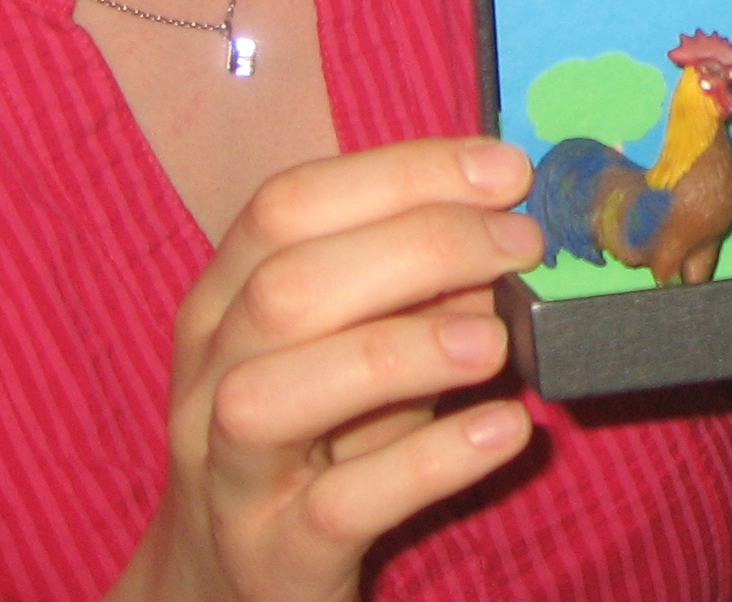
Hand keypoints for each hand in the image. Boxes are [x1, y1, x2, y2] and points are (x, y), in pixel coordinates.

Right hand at [108, 139, 544, 601]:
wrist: (227, 587)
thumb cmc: (310, 442)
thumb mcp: (348, 350)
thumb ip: (408, 290)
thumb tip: (502, 226)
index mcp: (221, 303)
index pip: (287, 205)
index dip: (400, 174)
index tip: (504, 170)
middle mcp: (210, 379)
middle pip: (285, 287)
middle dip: (418, 246)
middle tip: (521, 244)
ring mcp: (229, 475)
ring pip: (276, 396)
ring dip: (398, 351)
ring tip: (495, 340)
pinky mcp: (272, 557)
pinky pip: (338, 507)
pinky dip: (429, 462)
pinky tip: (503, 430)